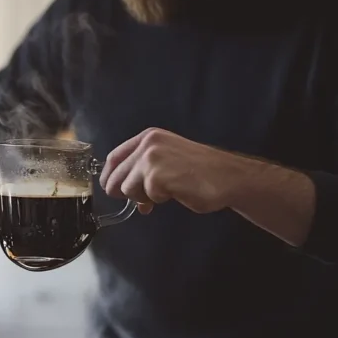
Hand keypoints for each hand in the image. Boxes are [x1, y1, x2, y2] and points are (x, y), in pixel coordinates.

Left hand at [99, 128, 250, 214]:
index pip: (114, 157)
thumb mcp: (167, 161)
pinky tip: (175, 192)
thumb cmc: (201, 171)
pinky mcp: (157, 177)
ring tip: (167, 191)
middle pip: (115, 176)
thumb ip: (143, 171)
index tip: (110, 188)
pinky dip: (158, 200)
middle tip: (142, 199)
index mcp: (149, 137)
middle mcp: (148, 144)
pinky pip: (144, 197)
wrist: (228, 177)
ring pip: (127, 189)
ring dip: (144, 197)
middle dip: (123, 192)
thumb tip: (125, 191)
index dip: (109, 176)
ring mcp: (151, 159)